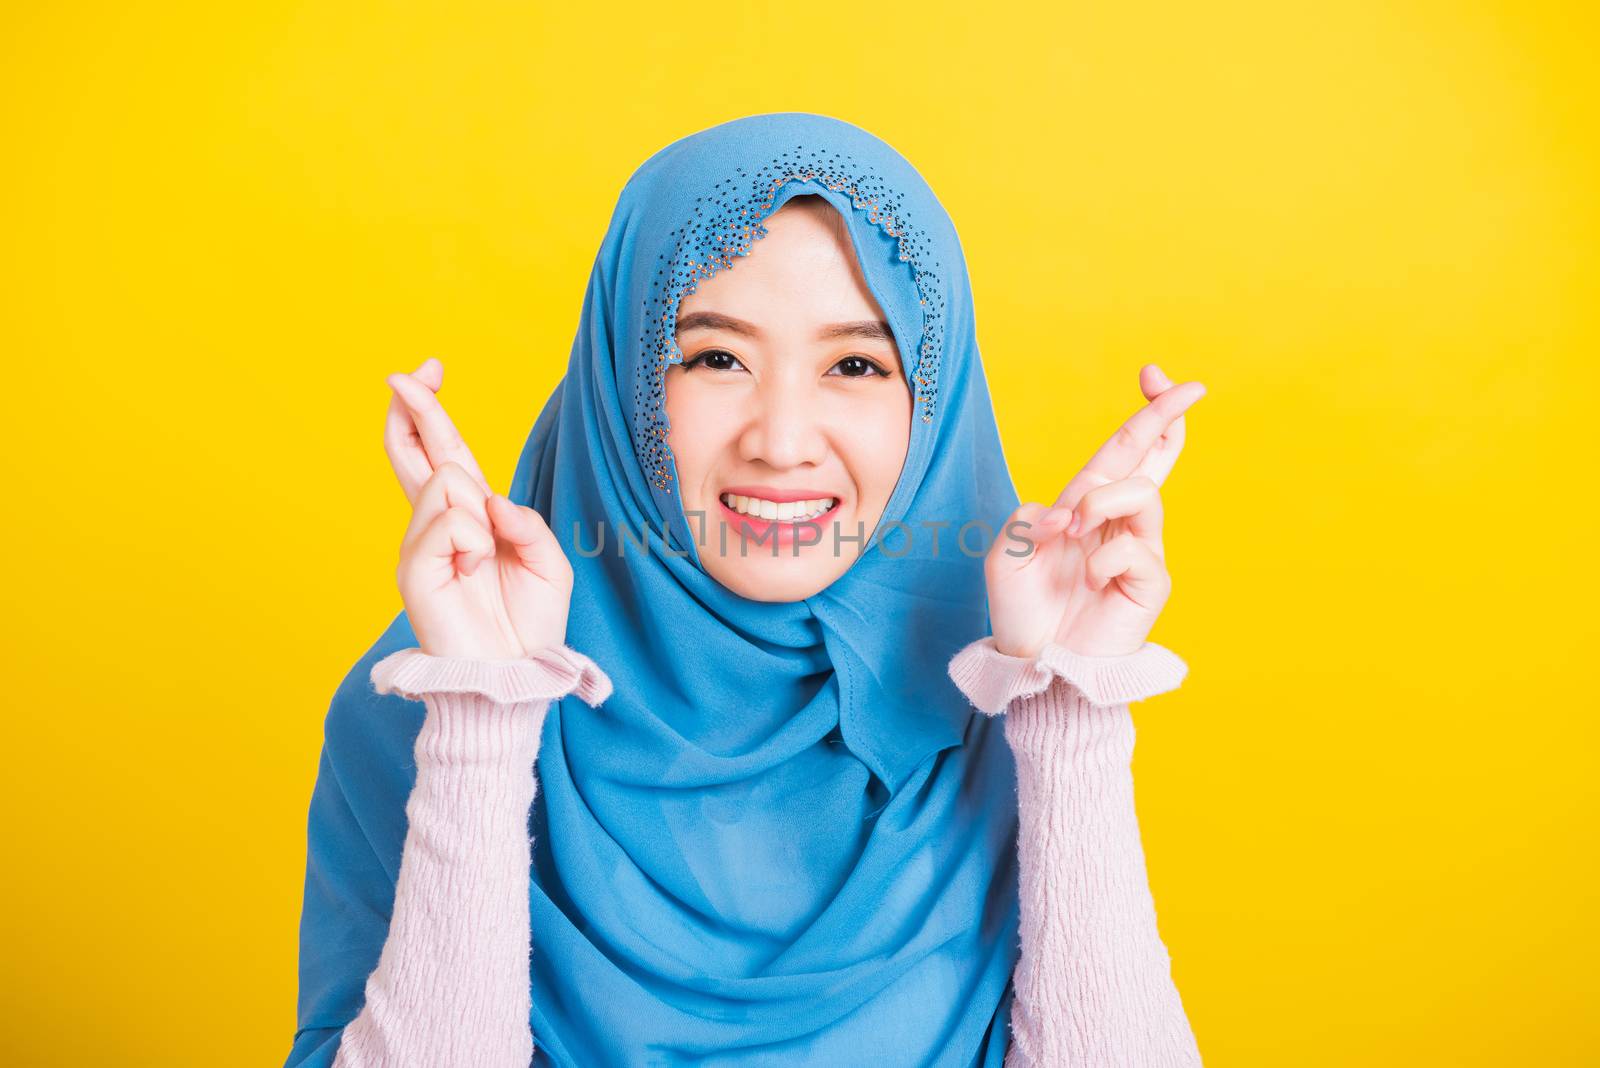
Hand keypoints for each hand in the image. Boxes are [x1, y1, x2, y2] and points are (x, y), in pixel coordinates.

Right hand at [384, 357, 573, 658]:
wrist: (517, 673)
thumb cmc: (532, 623)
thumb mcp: (550, 561)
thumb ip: (525, 522)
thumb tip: (487, 499)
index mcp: (472, 516)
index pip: (444, 452)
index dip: (432, 411)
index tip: (429, 369)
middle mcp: (439, 524)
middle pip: (414, 451)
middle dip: (415, 408)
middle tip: (404, 373)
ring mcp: (421, 546)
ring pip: (446, 483)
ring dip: (479, 515)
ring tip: (483, 560)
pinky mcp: (412, 570)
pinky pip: (446, 523)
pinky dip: (470, 541)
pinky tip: (470, 571)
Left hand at [986, 364, 1205, 658]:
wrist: (1037, 664)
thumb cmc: (1023, 613)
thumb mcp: (1006, 556)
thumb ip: (1028, 520)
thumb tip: (1067, 510)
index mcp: (1086, 506)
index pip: (1124, 451)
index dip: (1144, 413)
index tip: (1153, 373)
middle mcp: (1118, 522)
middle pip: (1156, 458)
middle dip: (1168, 416)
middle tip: (1188, 387)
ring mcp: (1139, 550)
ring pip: (1142, 494)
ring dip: (1102, 503)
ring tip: (1073, 532)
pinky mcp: (1150, 583)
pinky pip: (1135, 550)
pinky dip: (1102, 558)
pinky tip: (1086, 580)